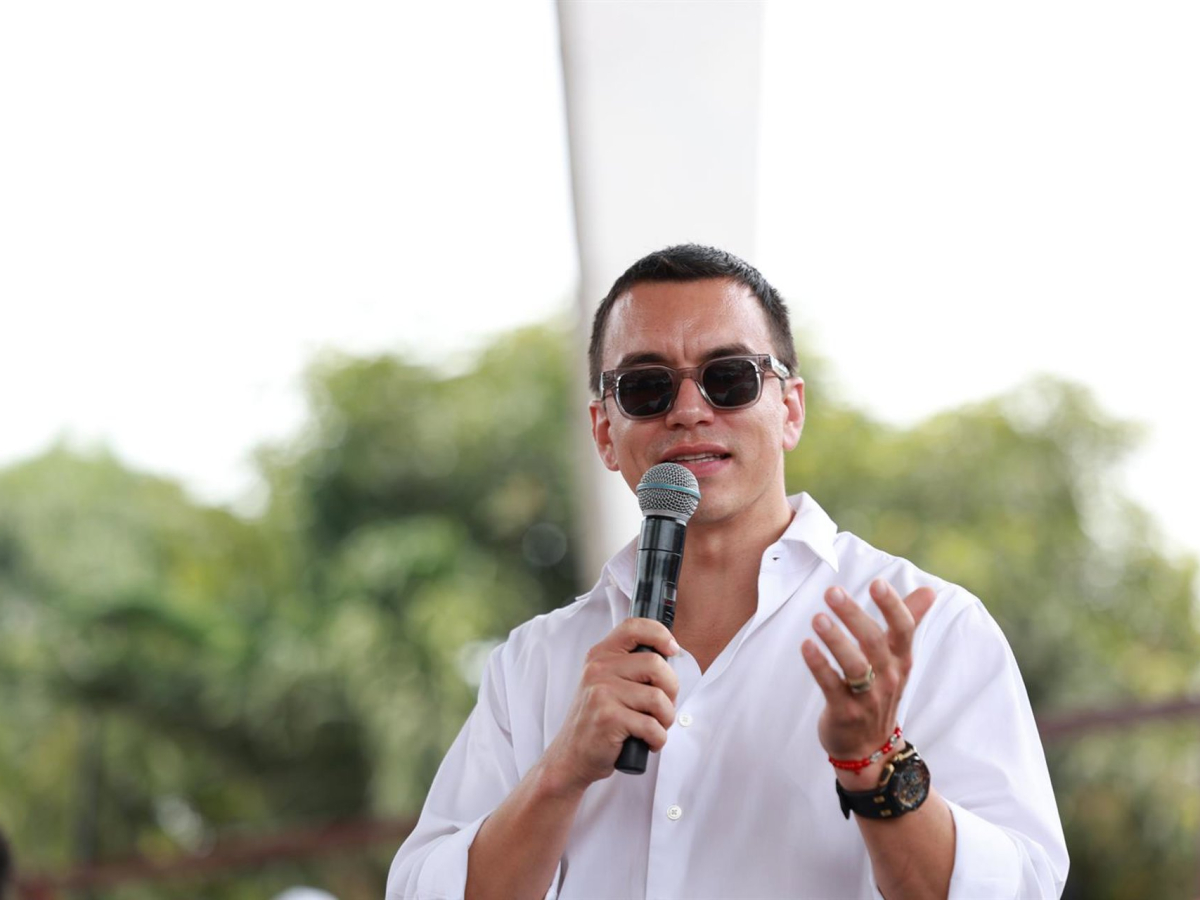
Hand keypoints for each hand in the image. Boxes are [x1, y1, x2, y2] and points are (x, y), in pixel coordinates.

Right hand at [541, 618, 680, 795]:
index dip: (660, 634)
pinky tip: (647, 742)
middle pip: (656, 664)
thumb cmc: (597, 720)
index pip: (634, 627)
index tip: (672, 650)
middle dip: (671, 689)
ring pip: (658, 698)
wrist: (571, 756)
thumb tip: (670, 656)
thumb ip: (629, 667)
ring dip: (666, 719)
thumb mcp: (605, 683)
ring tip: (655, 727)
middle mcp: (599, 669)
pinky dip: (658, 739)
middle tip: (663, 707)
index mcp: (600, 655)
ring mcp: (601, 693)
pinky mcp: (608, 718)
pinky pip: (652, 726)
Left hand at [800, 579, 934, 787]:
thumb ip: (909, 621)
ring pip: (855, 666)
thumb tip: (930, 590)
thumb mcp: (898, 658)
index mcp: (900, 659)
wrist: (869, 749)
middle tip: (832, 592)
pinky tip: (806, 646)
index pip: (904, 629)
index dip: (893, 606)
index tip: (877, 583)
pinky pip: (832, 687)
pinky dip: (819, 666)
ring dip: (836, 640)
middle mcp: (888, 677)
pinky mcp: (845, 713)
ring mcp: (867, 697)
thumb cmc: (880, 691)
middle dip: (854, 616)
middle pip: (874, 642)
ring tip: (818, 618)